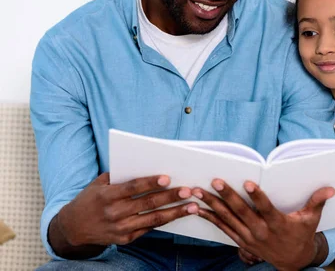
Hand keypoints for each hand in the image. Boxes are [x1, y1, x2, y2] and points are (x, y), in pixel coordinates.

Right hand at [49, 173, 197, 257]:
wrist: (73, 228)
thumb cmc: (90, 199)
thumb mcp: (98, 184)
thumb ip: (119, 176)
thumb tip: (145, 165)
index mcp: (107, 196)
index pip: (132, 188)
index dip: (150, 183)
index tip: (168, 178)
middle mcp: (114, 213)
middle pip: (147, 204)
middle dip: (171, 197)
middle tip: (189, 191)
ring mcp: (120, 228)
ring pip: (153, 219)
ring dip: (175, 213)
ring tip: (193, 207)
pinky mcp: (125, 239)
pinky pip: (148, 228)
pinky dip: (165, 221)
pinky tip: (179, 215)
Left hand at [193, 179, 334, 270]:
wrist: (292, 260)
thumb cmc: (301, 235)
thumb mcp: (311, 219)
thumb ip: (317, 202)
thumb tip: (330, 188)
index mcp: (277, 224)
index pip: (265, 208)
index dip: (256, 196)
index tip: (247, 183)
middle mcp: (260, 231)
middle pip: (241, 212)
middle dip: (227, 196)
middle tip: (216, 181)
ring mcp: (248, 237)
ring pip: (227, 219)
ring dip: (212, 205)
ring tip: (198, 192)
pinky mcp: (241, 240)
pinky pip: (222, 228)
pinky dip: (210, 218)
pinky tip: (198, 208)